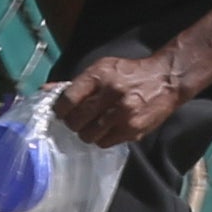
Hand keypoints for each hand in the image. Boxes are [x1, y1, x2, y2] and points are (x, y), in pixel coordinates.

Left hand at [53, 52, 190, 148]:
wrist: (165, 79)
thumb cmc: (130, 72)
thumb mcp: (102, 68)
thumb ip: (76, 82)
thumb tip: (45, 90)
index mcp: (100, 76)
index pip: (67, 101)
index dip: (60, 111)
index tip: (62, 113)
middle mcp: (111, 94)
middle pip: (76, 121)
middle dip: (73, 123)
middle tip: (78, 120)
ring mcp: (123, 114)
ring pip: (88, 136)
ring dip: (87, 132)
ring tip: (93, 125)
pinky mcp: (133, 130)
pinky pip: (104, 143)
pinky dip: (102, 138)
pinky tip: (107, 129)